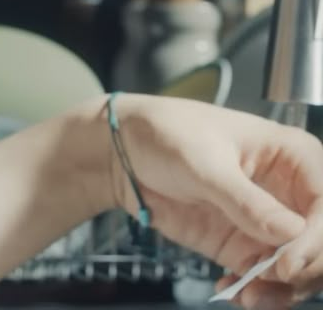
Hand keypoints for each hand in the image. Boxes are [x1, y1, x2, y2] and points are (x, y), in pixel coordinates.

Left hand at [111, 95, 322, 308]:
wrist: (123, 152)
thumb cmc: (165, 134)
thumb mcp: (203, 161)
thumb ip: (245, 200)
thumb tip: (292, 234)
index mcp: (293, 156)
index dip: (317, 239)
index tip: (286, 263)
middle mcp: (290, 193)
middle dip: (306, 270)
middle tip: (271, 280)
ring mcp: (269, 223)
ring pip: (303, 270)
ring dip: (283, 291)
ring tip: (247, 295)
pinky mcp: (244, 246)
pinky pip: (268, 281)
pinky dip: (259, 293)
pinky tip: (234, 291)